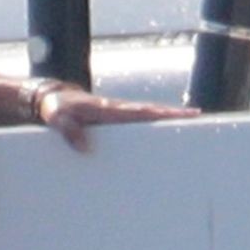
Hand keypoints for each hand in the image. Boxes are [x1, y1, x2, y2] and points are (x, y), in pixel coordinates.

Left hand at [39, 85, 196, 152]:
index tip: (184, 114)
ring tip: (186, 129)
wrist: (51, 101)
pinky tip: (158, 138)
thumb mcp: (58, 119)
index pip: (142, 111)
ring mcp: (116, 114)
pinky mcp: (113, 121)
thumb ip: (70, 132)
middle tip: (198, 116)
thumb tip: (85, 149)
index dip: (163, 114)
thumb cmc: (57, 109)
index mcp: (109, 109)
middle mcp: (117, 109)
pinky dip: (149, 126)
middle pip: (151, 112)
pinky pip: (134, 124)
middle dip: (173, 114)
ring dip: (164, 121)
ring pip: (145, 117)